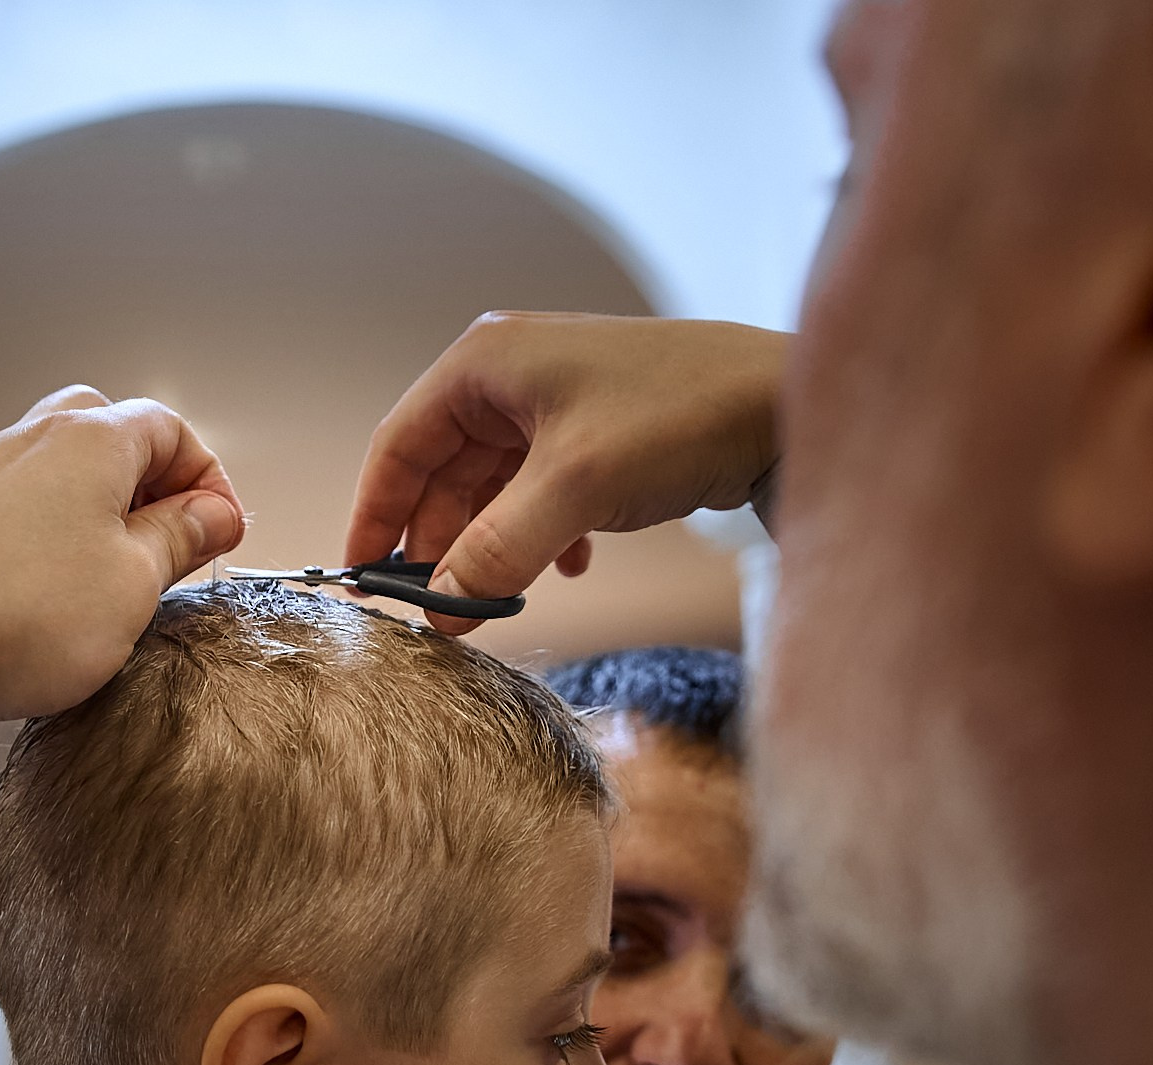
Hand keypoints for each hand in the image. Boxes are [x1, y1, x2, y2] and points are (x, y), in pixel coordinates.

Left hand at [0, 386, 244, 719]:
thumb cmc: (16, 612)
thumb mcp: (134, 582)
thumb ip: (180, 539)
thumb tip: (213, 514)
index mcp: (90, 439)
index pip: (171, 429)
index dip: (208, 479)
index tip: (220, 530)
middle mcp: (31, 440)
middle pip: (111, 434)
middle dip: (152, 484)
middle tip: (171, 545)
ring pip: (61, 471)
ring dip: (99, 512)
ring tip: (113, 578)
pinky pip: (18, 507)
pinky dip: (49, 534)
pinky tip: (52, 590)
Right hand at [345, 312, 787, 632]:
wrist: (786, 405)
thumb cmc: (679, 415)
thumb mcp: (573, 490)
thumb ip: (495, 551)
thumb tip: (441, 612)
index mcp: (486, 363)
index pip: (399, 444)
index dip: (377, 515)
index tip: (366, 578)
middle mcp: (511, 374)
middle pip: (443, 471)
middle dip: (441, 542)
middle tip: (439, 609)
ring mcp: (555, 402)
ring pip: (492, 488)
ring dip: (492, 545)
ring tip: (498, 599)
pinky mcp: (595, 432)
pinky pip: (539, 492)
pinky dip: (540, 535)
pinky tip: (568, 569)